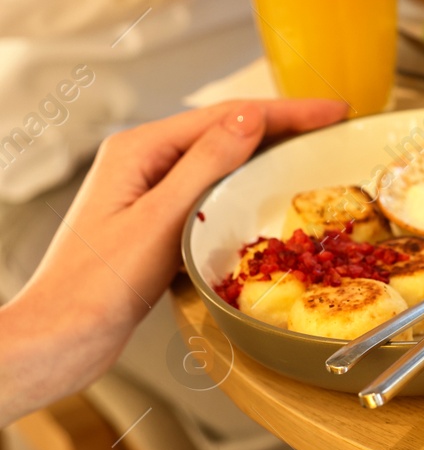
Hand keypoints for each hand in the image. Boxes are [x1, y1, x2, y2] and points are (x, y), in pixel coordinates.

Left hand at [0, 99, 346, 424]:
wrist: (64, 337)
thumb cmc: (97, 283)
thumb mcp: (161, 218)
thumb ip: (207, 164)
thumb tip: (251, 118)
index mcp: (138, 150)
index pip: (226, 116)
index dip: (286, 111)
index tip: (332, 112)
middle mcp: (143, 163)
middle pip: (226, 131)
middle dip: (282, 126)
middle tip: (333, 127)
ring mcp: (150, 192)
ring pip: (222, 161)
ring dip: (267, 154)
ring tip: (312, 152)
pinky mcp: (158, 221)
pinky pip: (213, 191)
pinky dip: (247, 186)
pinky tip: (270, 194)